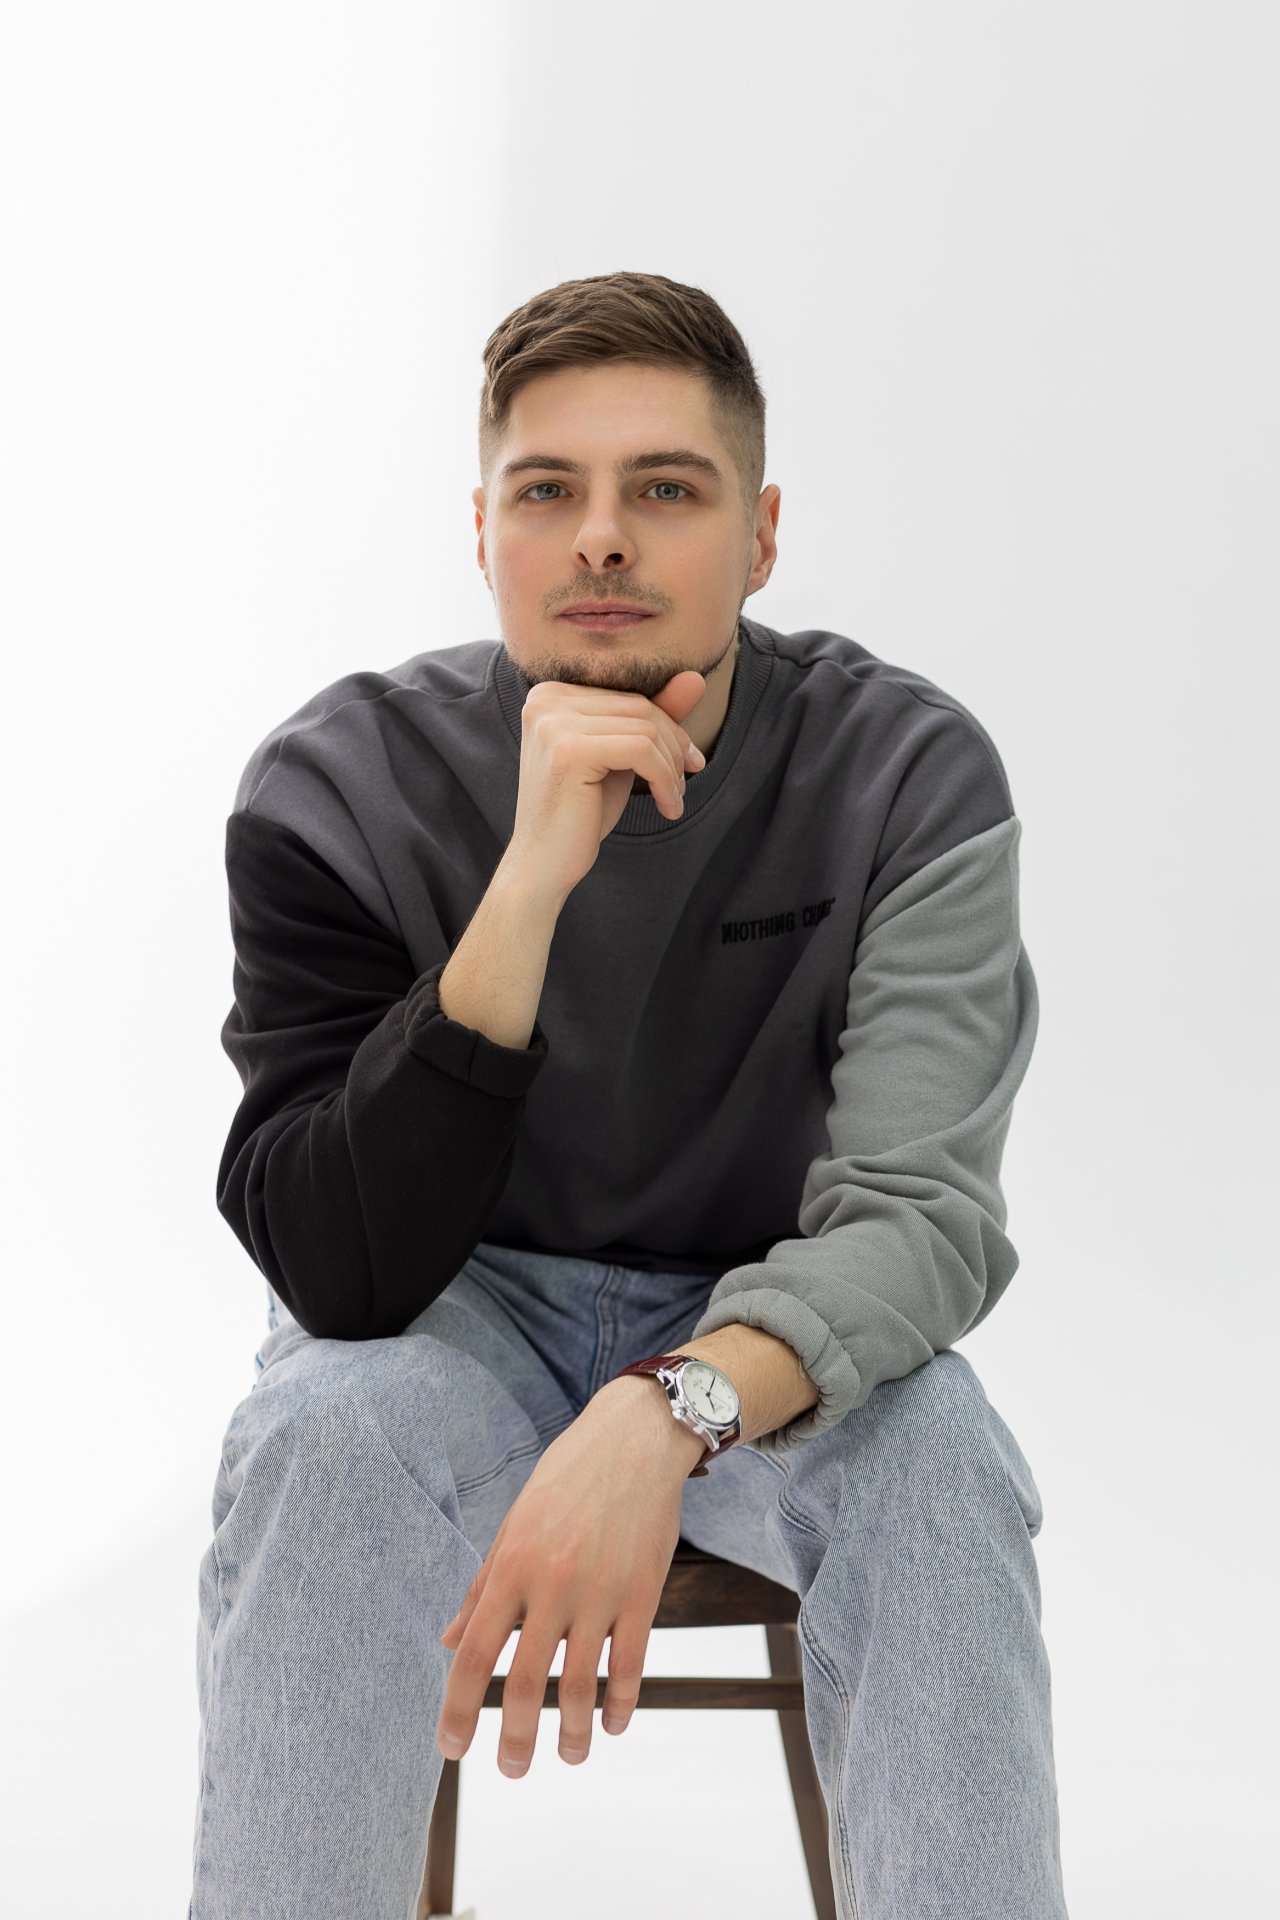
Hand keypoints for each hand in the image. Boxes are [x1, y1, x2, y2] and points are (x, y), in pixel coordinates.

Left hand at [435, 1381, 691, 1774]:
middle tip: (511, 1771)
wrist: (634, 1441)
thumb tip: (448, 1641)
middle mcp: (552, 1585)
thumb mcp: (513, 1526)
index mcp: (512, 1567)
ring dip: (572, 1733)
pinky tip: (615, 1725)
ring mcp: (600, 1592)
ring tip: (569, 1757)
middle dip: (515, 1738)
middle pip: (526, 1681)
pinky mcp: (643, 1594)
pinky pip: (631, 1665)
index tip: (452, 1748)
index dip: (459, 1708)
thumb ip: (482, 1588)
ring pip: (581, 1684)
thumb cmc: (566, 1480)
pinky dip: (622, 1704)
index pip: (474, 1653)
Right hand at [506, 670, 707, 901]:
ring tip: (674, 799)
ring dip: (671, 768)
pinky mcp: (567, 750)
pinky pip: (641, 749)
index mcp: (550, 694)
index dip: (669, 729)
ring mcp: (552, 722)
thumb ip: (652, 717)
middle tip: (683, 785)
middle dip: (674, 747)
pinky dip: (664, 779)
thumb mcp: (620, 757)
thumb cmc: (581, 811)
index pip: (630, 698)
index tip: (688, 764)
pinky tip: (669, 807)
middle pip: (640, 708)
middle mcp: (545, 699)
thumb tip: (696, 678)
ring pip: (646, 728)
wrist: (544, 864)